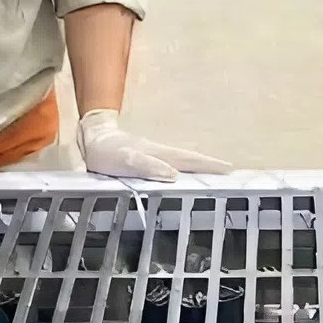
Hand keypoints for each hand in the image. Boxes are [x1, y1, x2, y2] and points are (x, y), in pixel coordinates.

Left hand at [78, 109, 230, 182]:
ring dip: (198, 173)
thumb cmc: (108, 152)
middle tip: (230, 177)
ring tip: (214, 182)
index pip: (190, 160)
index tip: (229, 170)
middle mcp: (161, 156)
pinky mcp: (147, 164)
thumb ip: (148, 166)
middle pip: (191, 163)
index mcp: (160, 154)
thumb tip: (173, 175)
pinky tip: (184, 183)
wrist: (92, 140)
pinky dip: (182, 175)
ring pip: (182, 166)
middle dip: (210, 169)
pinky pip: (170, 171)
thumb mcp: (126, 160)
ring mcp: (155, 159)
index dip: (209, 166)